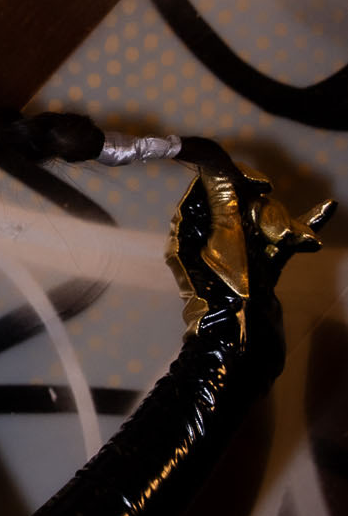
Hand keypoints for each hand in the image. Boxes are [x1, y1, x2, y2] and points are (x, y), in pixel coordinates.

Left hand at [166, 138, 334, 364]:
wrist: (241, 349)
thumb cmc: (227, 291)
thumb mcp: (224, 238)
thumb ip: (225, 199)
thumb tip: (220, 166)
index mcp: (189, 230)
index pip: (208, 185)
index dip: (235, 177)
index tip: (258, 185)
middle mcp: (209, 239)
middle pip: (241, 201)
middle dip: (264, 209)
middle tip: (274, 229)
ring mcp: (236, 255)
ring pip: (264, 221)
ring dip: (284, 225)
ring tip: (293, 241)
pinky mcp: (260, 270)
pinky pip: (279, 241)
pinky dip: (299, 229)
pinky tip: (327, 207)